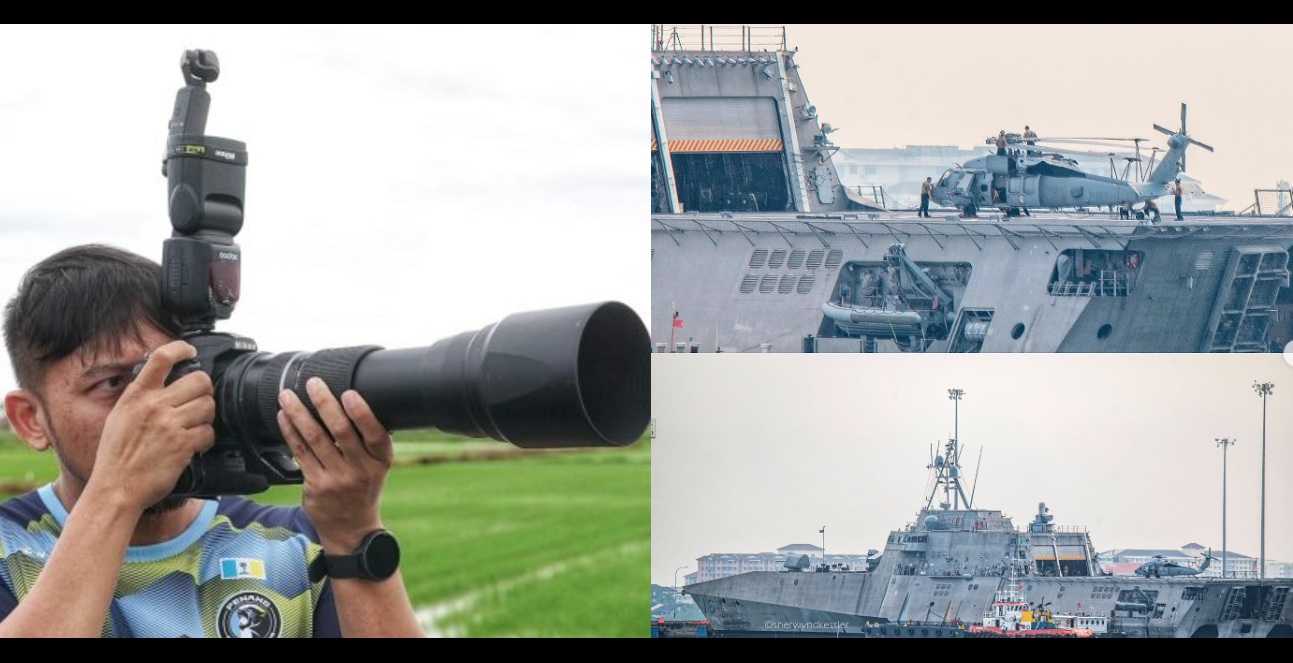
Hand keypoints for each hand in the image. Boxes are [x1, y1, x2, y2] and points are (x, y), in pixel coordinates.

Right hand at [88, 340, 215, 512]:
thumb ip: (140, 398)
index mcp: (136, 396)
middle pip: (199, 380)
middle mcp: (154, 406)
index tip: (190, 350)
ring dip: (207, 415)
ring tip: (195, 425)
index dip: (181, 348)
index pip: (161, 358)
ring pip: (208, 405)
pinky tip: (195, 444)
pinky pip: (209, 432)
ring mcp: (170, 424)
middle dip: (204, 390)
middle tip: (198, 401)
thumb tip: (159, 382)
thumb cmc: (116, 457)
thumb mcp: (119, 417)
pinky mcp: (182, 444)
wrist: (116, 489)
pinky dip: (206, 439)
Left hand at [276, 377, 393, 552]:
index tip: (348, 393)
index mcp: (381, 461)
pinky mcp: (315, 485)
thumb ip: (369, 440)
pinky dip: (290, 431)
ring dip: (299, 413)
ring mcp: (337, 479)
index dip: (361, 413)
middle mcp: (361, 470)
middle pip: (341, 432)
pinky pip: (300, 453)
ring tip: (288, 395)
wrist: (351, 528)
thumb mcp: (378, 466)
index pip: (375, 434)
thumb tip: (350, 400)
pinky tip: (284, 417)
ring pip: (315, 439)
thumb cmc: (364, 487)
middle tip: (313, 383)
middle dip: (325, 403)